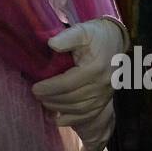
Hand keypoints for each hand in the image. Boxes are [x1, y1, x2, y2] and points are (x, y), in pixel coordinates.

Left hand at [30, 19, 124, 150]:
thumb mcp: (82, 30)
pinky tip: (58, 118)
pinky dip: (72, 120)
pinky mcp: (104, 100)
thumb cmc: (96, 36)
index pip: (67, 83)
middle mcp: (101, 85)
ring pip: (79, 109)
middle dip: (51, 99)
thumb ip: (67, 37)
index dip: (49, 88)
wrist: (117, 42)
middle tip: (36, 94)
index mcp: (94, 68)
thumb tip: (51, 44)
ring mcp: (104, 95)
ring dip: (59, 109)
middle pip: (72, 99)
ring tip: (44, 102)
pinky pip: (88, 116)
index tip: (35, 88)